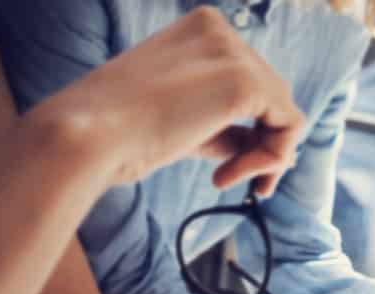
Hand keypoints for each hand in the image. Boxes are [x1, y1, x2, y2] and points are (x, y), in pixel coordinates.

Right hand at [30, 7, 303, 195]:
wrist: (86, 137)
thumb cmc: (120, 134)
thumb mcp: (182, 121)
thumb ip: (223, 127)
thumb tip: (264, 149)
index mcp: (200, 31)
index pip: (251, 83)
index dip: (250, 130)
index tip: (229, 168)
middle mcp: (220, 31)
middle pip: (273, 98)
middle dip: (261, 147)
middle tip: (233, 181)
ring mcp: (233, 53)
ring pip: (284, 114)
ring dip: (264, 158)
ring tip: (224, 180)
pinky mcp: (244, 82)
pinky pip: (288, 127)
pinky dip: (270, 160)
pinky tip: (226, 176)